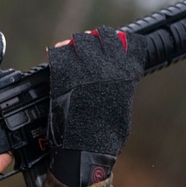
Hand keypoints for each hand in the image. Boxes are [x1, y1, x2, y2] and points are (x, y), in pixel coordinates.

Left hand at [47, 26, 145, 156]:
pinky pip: (59, 54)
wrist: (85, 150)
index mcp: (125, 77)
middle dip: (96, 37)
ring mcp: (85, 71)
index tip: (113, 40)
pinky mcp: (63, 76)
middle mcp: (107, 69)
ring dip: (77, 42)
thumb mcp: (122, 109)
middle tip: (89, 42)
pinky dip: (58, 52)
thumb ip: (120, 87)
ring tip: (72, 46)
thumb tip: (118, 77)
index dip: (119, 40)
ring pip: (81, 41)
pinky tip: (57, 54)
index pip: (129, 44)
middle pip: (103, 36)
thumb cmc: (105, 136)